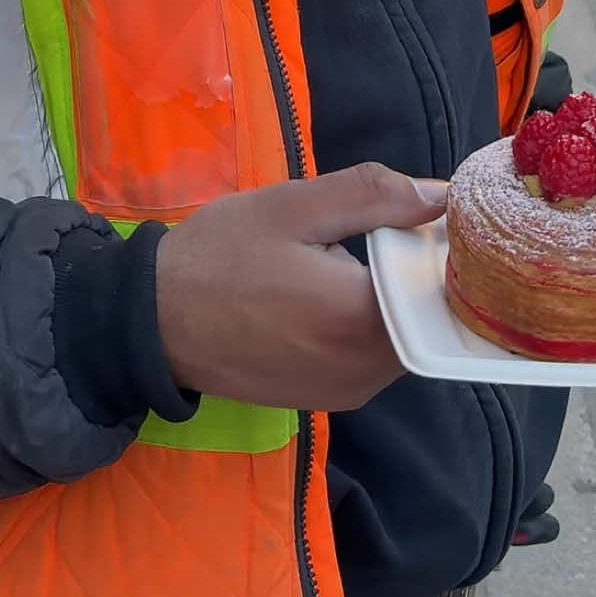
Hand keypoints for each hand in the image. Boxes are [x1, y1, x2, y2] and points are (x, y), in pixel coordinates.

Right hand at [155, 162, 446, 412]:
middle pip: (425, 320)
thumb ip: (372, 196)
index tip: (437, 218)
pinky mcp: (325, 400)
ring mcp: (346, 393)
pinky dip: (369, 325)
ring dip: (392, 302)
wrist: (151, 323)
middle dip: (417, 276)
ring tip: (365, 254)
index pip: (440, 289)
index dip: (443, 251)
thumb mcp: (291, 207)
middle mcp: (365, 373)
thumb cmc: (219, 257)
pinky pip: (371, 359)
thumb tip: (440, 196)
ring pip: (400, 341)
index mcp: (361, 322)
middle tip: (397, 227)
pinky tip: (340, 290)